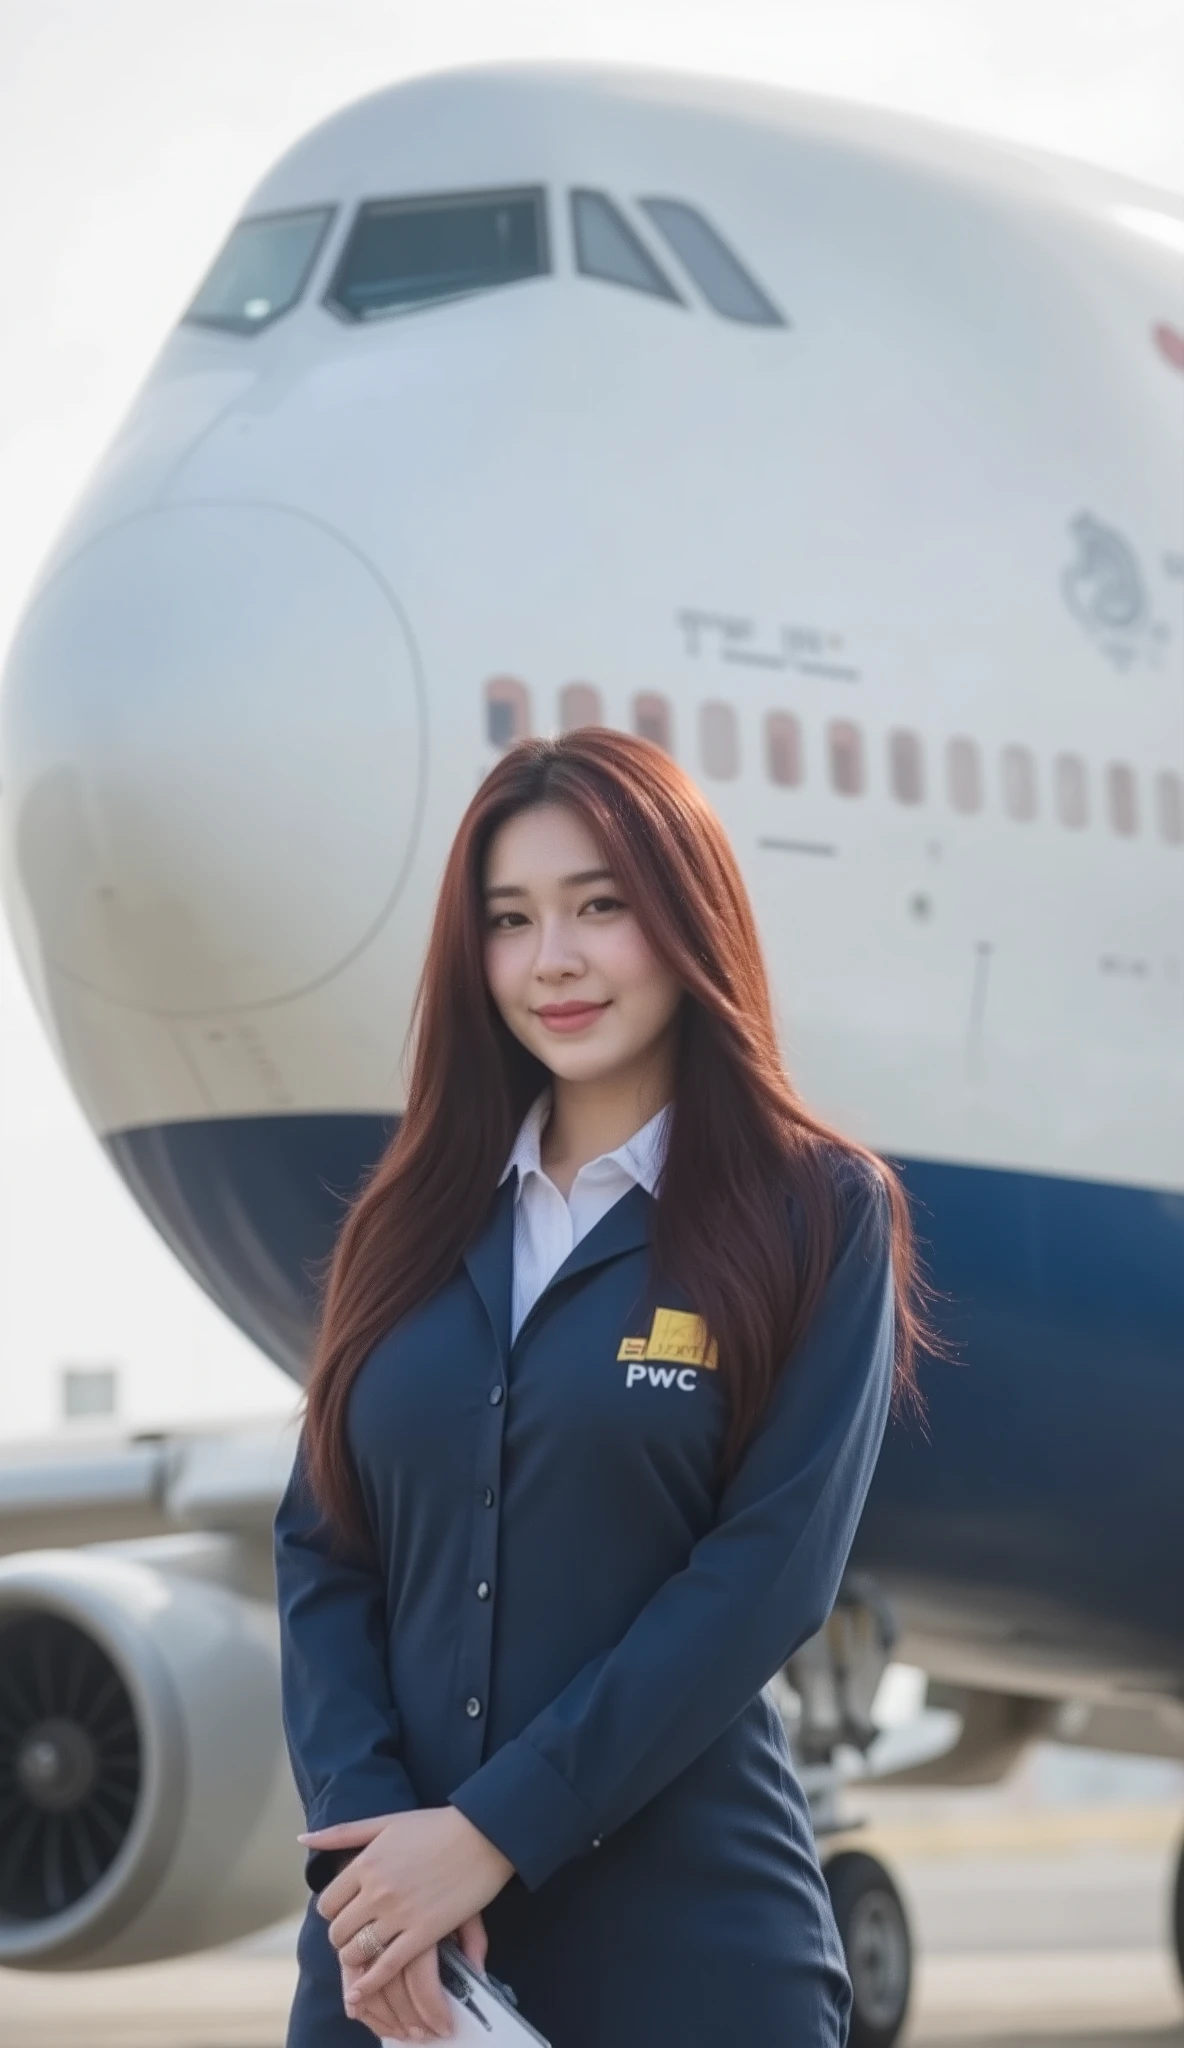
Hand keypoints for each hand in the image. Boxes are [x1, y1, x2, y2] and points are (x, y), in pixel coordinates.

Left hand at [301, 1807, 511, 2015]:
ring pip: (357, 1952)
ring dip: (355, 1958)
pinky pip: (386, 1967)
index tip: (345, 1913)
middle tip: (354, 1936)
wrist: (483, 1834)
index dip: (332, 1912)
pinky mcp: (423, 1934)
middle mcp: (377, 1891)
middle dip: (342, 1937)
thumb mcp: (385, 1821)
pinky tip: (363, 1990)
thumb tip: (302, 1838)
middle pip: (338, 1930)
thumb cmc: (436, 1825)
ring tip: (365, 1954)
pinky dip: (370, 1982)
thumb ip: (342, 1833)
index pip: (327, 1903)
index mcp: (366, 1863)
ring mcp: (399, 1915)